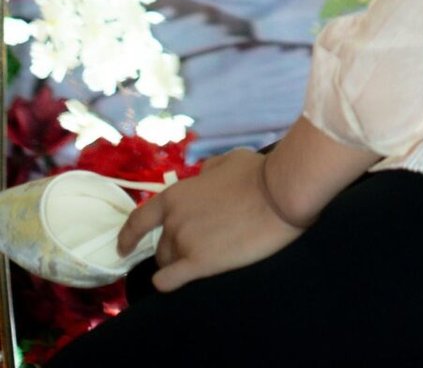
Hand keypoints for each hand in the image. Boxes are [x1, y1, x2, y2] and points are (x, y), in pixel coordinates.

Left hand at [118, 148, 302, 292]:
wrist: (278, 194)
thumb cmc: (255, 173)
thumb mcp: (227, 161)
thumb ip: (207, 171)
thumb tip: (202, 176)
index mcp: (176, 195)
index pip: (139, 220)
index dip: (128, 236)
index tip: (123, 248)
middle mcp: (173, 221)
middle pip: (160, 246)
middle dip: (172, 247)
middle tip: (197, 245)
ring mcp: (184, 244)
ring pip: (168, 262)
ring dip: (178, 262)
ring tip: (201, 258)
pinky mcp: (199, 264)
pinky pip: (169, 281)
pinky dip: (168, 282)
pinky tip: (176, 281)